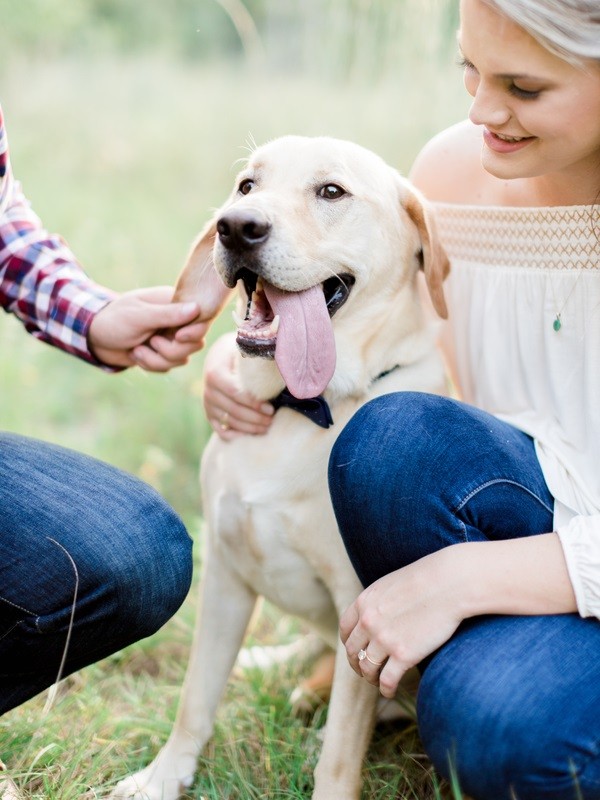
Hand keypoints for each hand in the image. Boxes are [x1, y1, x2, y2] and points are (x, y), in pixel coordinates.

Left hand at [88, 286, 207, 370]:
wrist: (94, 337)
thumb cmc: (114, 320)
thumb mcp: (140, 315)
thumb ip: (168, 314)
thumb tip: (197, 309)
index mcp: (174, 303)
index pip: (200, 319)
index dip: (193, 332)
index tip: (177, 336)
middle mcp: (176, 321)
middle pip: (194, 344)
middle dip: (171, 351)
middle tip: (151, 342)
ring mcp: (170, 338)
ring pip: (181, 359)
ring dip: (156, 360)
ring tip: (137, 350)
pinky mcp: (162, 354)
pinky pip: (168, 367)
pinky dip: (151, 365)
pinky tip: (136, 354)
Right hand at [203, 333, 274, 439]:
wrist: (219, 355)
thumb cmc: (237, 351)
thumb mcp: (243, 347)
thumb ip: (254, 353)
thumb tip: (276, 355)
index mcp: (215, 373)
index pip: (235, 393)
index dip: (253, 404)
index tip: (271, 409)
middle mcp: (208, 390)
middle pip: (234, 410)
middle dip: (255, 418)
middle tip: (272, 420)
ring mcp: (208, 403)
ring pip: (229, 422)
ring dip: (249, 428)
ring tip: (266, 427)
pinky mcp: (209, 413)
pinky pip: (220, 429)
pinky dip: (235, 435)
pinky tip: (250, 435)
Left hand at [339, 548, 464, 698]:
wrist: (449, 584)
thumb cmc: (427, 580)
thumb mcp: (391, 585)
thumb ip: (378, 602)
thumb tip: (376, 616)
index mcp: (364, 602)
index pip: (345, 629)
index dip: (349, 643)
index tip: (356, 651)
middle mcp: (368, 622)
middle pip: (353, 651)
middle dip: (357, 663)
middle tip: (364, 670)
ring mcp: (384, 639)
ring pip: (367, 668)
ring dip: (370, 678)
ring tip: (377, 682)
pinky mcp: (403, 655)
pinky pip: (387, 680)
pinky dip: (386, 689)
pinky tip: (390, 691)